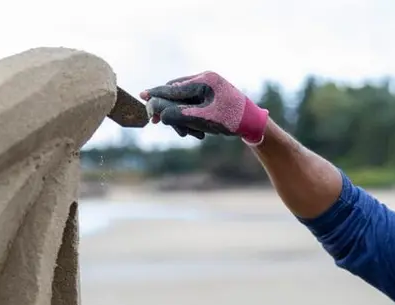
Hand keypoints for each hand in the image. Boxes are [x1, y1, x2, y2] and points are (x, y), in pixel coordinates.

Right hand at [140, 72, 269, 143]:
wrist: (253, 124)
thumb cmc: (231, 121)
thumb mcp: (203, 120)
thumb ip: (179, 115)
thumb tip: (158, 113)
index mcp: (205, 80)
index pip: (174, 87)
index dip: (156, 94)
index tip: (141, 96)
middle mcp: (206, 80)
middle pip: (176, 93)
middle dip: (170, 111)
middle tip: (159, 123)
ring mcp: (209, 87)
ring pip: (183, 101)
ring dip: (181, 118)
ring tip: (188, 134)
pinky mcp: (211, 96)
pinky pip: (192, 105)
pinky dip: (190, 118)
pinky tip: (197, 132)